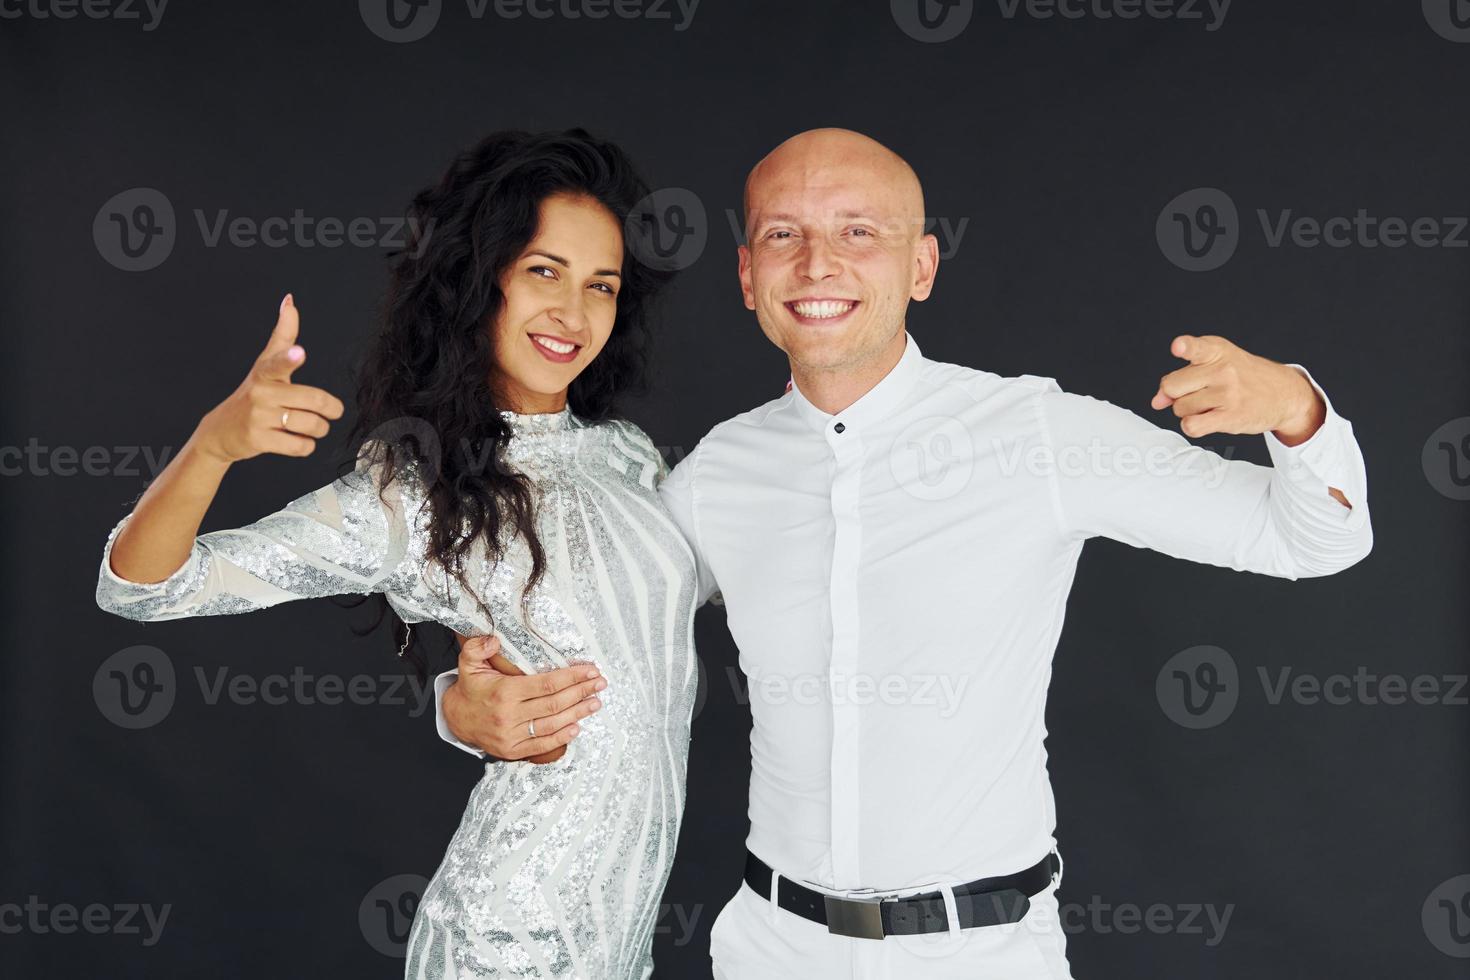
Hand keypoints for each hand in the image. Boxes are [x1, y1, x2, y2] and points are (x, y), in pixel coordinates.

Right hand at [191, 294, 346, 463]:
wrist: (221, 431)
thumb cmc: (254, 393)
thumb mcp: (265, 363)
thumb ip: (283, 335)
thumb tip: (290, 300)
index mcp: (266, 372)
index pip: (277, 362)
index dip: (289, 358)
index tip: (299, 352)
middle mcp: (261, 392)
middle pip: (314, 401)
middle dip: (330, 410)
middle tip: (330, 412)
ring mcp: (258, 417)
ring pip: (311, 425)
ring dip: (319, 429)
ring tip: (312, 427)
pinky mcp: (258, 440)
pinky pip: (300, 446)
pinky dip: (306, 446)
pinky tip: (297, 441)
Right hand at [444, 634, 605, 762]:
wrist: (455, 719)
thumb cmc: (471, 688)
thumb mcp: (468, 663)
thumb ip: (477, 647)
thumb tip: (493, 639)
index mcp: (504, 692)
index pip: (546, 684)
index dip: (572, 676)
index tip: (590, 670)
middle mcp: (509, 715)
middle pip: (554, 704)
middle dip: (581, 692)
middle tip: (600, 683)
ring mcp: (511, 735)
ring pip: (552, 724)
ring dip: (577, 713)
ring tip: (596, 702)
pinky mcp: (512, 750)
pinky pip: (542, 744)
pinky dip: (562, 737)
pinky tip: (577, 726)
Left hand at [1150, 334, 1323, 444]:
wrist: (1285, 393)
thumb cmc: (1243, 377)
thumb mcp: (1215, 364)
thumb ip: (1182, 377)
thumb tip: (1156, 401)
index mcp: (1216, 351)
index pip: (1197, 347)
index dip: (1185, 346)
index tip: (1179, 346)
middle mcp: (1223, 370)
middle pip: (1171, 387)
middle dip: (1175, 394)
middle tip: (1196, 392)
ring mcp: (1228, 394)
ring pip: (1180, 409)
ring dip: (1188, 411)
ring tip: (1209, 404)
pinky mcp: (1231, 417)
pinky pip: (1192, 426)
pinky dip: (1192, 425)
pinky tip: (1206, 418)